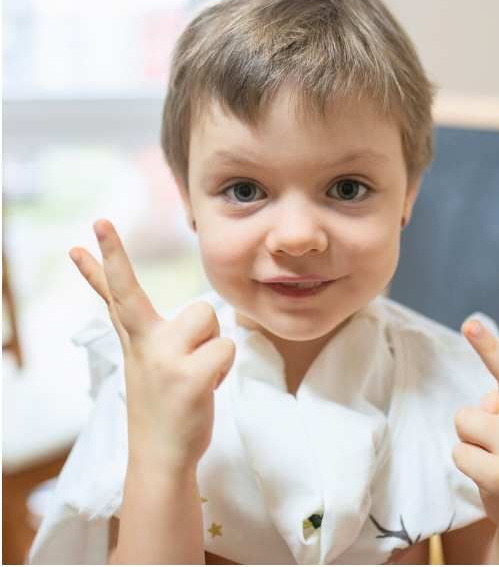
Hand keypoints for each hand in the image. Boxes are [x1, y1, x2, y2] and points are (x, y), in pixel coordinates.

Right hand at [70, 219, 234, 475]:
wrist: (162, 455)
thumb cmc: (166, 405)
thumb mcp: (148, 363)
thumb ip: (145, 331)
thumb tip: (127, 307)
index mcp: (137, 339)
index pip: (117, 293)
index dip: (103, 261)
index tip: (94, 227)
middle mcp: (143, 344)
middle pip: (131, 292)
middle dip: (114, 254)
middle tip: (98, 220)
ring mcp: (163, 360)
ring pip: (209, 318)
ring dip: (215, 344)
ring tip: (200, 372)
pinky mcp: (188, 377)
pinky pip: (226, 347)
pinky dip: (225, 367)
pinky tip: (207, 388)